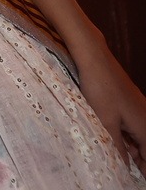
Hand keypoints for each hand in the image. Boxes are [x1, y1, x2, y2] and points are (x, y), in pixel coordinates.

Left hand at [75, 43, 145, 168]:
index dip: (144, 168)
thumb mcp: (105, 123)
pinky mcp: (129, 102)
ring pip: (138, 135)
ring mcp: (139, 109)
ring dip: (130, 147)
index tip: (137, 176)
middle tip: (124, 169)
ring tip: (117, 155)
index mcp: (145, 126)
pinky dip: (125, 134)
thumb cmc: (100, 90)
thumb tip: (125, 167)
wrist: (95, 60)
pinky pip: (131, 124)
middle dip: (138, 159)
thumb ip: (116, 147)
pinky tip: (113, 137)